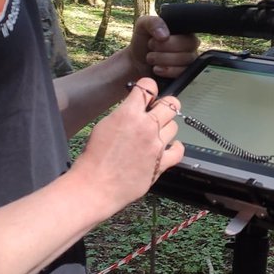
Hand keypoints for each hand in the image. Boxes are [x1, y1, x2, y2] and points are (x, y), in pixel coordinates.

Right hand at [75, 79, 183, 213]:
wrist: (95, 186)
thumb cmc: (94, 158)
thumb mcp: (104, 125)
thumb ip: (124, 114)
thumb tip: (135, 108)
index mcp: (129, 114)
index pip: (149, 87)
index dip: (148, 87)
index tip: (147, 93)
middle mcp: (147, 127)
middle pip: (172, 104)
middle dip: (165, 105)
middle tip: (157, 112)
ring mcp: (156, 145)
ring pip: (174, 127)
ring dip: (165, 128)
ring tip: (154, 135)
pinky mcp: (161, 164)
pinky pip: (179, 150)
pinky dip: (175, 147)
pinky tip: (167, 148)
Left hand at [127, 14, 198, 80]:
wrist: (136, 63)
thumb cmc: (143, 42)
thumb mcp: (143, 25)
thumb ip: (153, 23)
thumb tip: (165, 36)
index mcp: (184, 30)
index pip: (190, 31)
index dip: (171, 37)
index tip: (157, 38)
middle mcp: (190, 45)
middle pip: (189, 44)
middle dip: (165, 47)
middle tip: (151, 47)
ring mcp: (189, 60)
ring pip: (186, 59)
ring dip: (163, 59)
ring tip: (151, 59)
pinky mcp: (185, 74)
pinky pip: (184, 72)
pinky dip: (167, 71)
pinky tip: (157, 69)